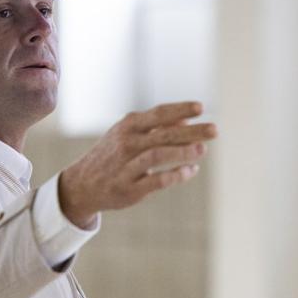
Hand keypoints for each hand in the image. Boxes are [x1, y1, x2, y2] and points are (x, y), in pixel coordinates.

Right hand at [58, 101, 217, 226]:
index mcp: (129, 127)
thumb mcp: (129, 135)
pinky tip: (191, 170)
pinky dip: (175, 175)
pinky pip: (155, 181)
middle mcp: (127, 144)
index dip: (179, 109)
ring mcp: (127, 166)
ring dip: (182, 152)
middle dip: (190, 131)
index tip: (201, 107)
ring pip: (157, 155)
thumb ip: (157, 127)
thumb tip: (186, 118)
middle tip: (214, 130)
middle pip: (163, 134)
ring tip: (203, 150)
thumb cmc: (114, 155)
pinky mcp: (129, 189)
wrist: (82, 184)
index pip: (158, 114)